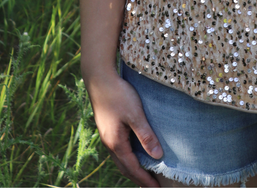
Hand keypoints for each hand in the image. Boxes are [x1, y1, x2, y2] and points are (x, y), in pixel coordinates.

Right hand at [85, 70, 162, 186]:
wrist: (99, 78)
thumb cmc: (118, 94)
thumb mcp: (135, 114)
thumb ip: (146, 135)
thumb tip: (158, 156)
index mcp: (116, 143)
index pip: (133, 169)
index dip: (145, 180)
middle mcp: (109, 143)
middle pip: (125, 168)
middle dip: (139, 179)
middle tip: (152, 187)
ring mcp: (106, 136)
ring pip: (121, 160)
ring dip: (132, 170)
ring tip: (145, 175)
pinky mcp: (107, 128)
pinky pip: (118, 150)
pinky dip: (128, 158)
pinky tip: (134, 154)